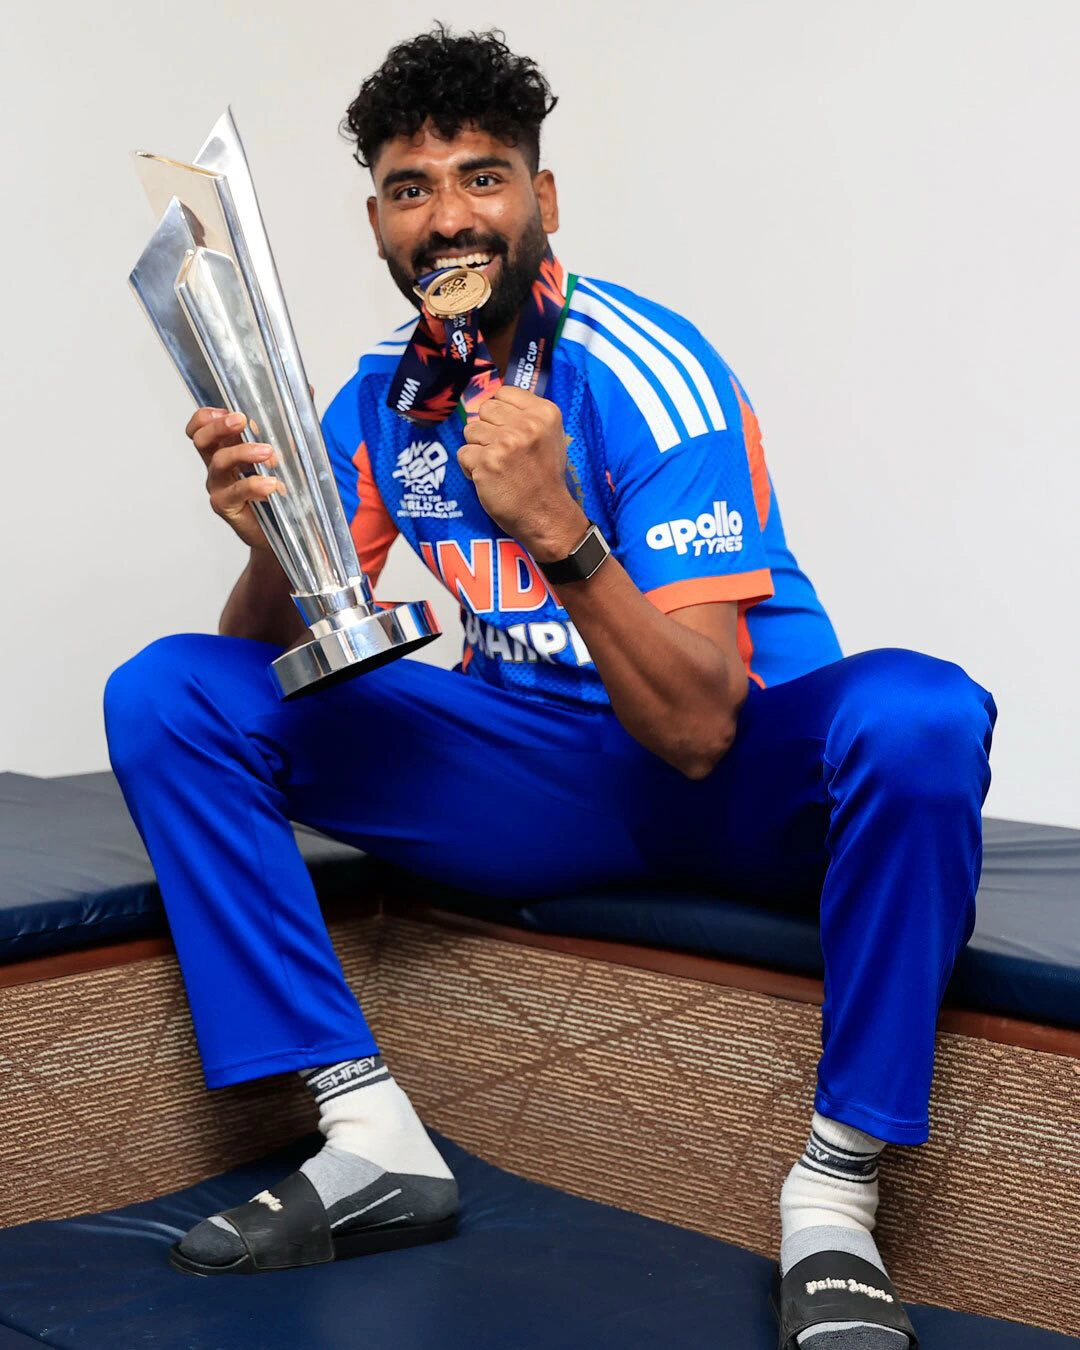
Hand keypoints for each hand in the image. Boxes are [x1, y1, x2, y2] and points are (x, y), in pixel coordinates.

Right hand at [186, 408, 285, 551]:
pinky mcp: (227, 507)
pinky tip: (273, 485)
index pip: (201, 426)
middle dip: (219, 426)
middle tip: (242, 421)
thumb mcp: (290, 450)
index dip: (207, 416)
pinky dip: (254, 485)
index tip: (229, 410)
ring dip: (243, 453)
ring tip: (269, 453)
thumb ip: (293, 422)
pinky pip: (235, 492)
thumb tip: (308, 389)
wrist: (289, 528)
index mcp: (227, 446)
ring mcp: (219, 486)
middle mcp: (217, 465)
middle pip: (201, 439)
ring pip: (219, 463)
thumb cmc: (284, 486)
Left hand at [457, 387, 587, 560]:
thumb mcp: (550, 437)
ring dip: (478, 449)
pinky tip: (489, 479)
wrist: (546, 514)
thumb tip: (493, 402)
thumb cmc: (544, 477)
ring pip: (470, 431)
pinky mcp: (488, 462)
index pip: (503, 393)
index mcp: (544, 413)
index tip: (507, 431)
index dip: (500, 413)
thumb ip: (526, 416)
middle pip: (485, 410)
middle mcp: (526, 424)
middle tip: (502, 452)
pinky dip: (471, 468)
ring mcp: (506, 443)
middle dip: (487, 430)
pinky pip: (464, 454)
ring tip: (497, 467)